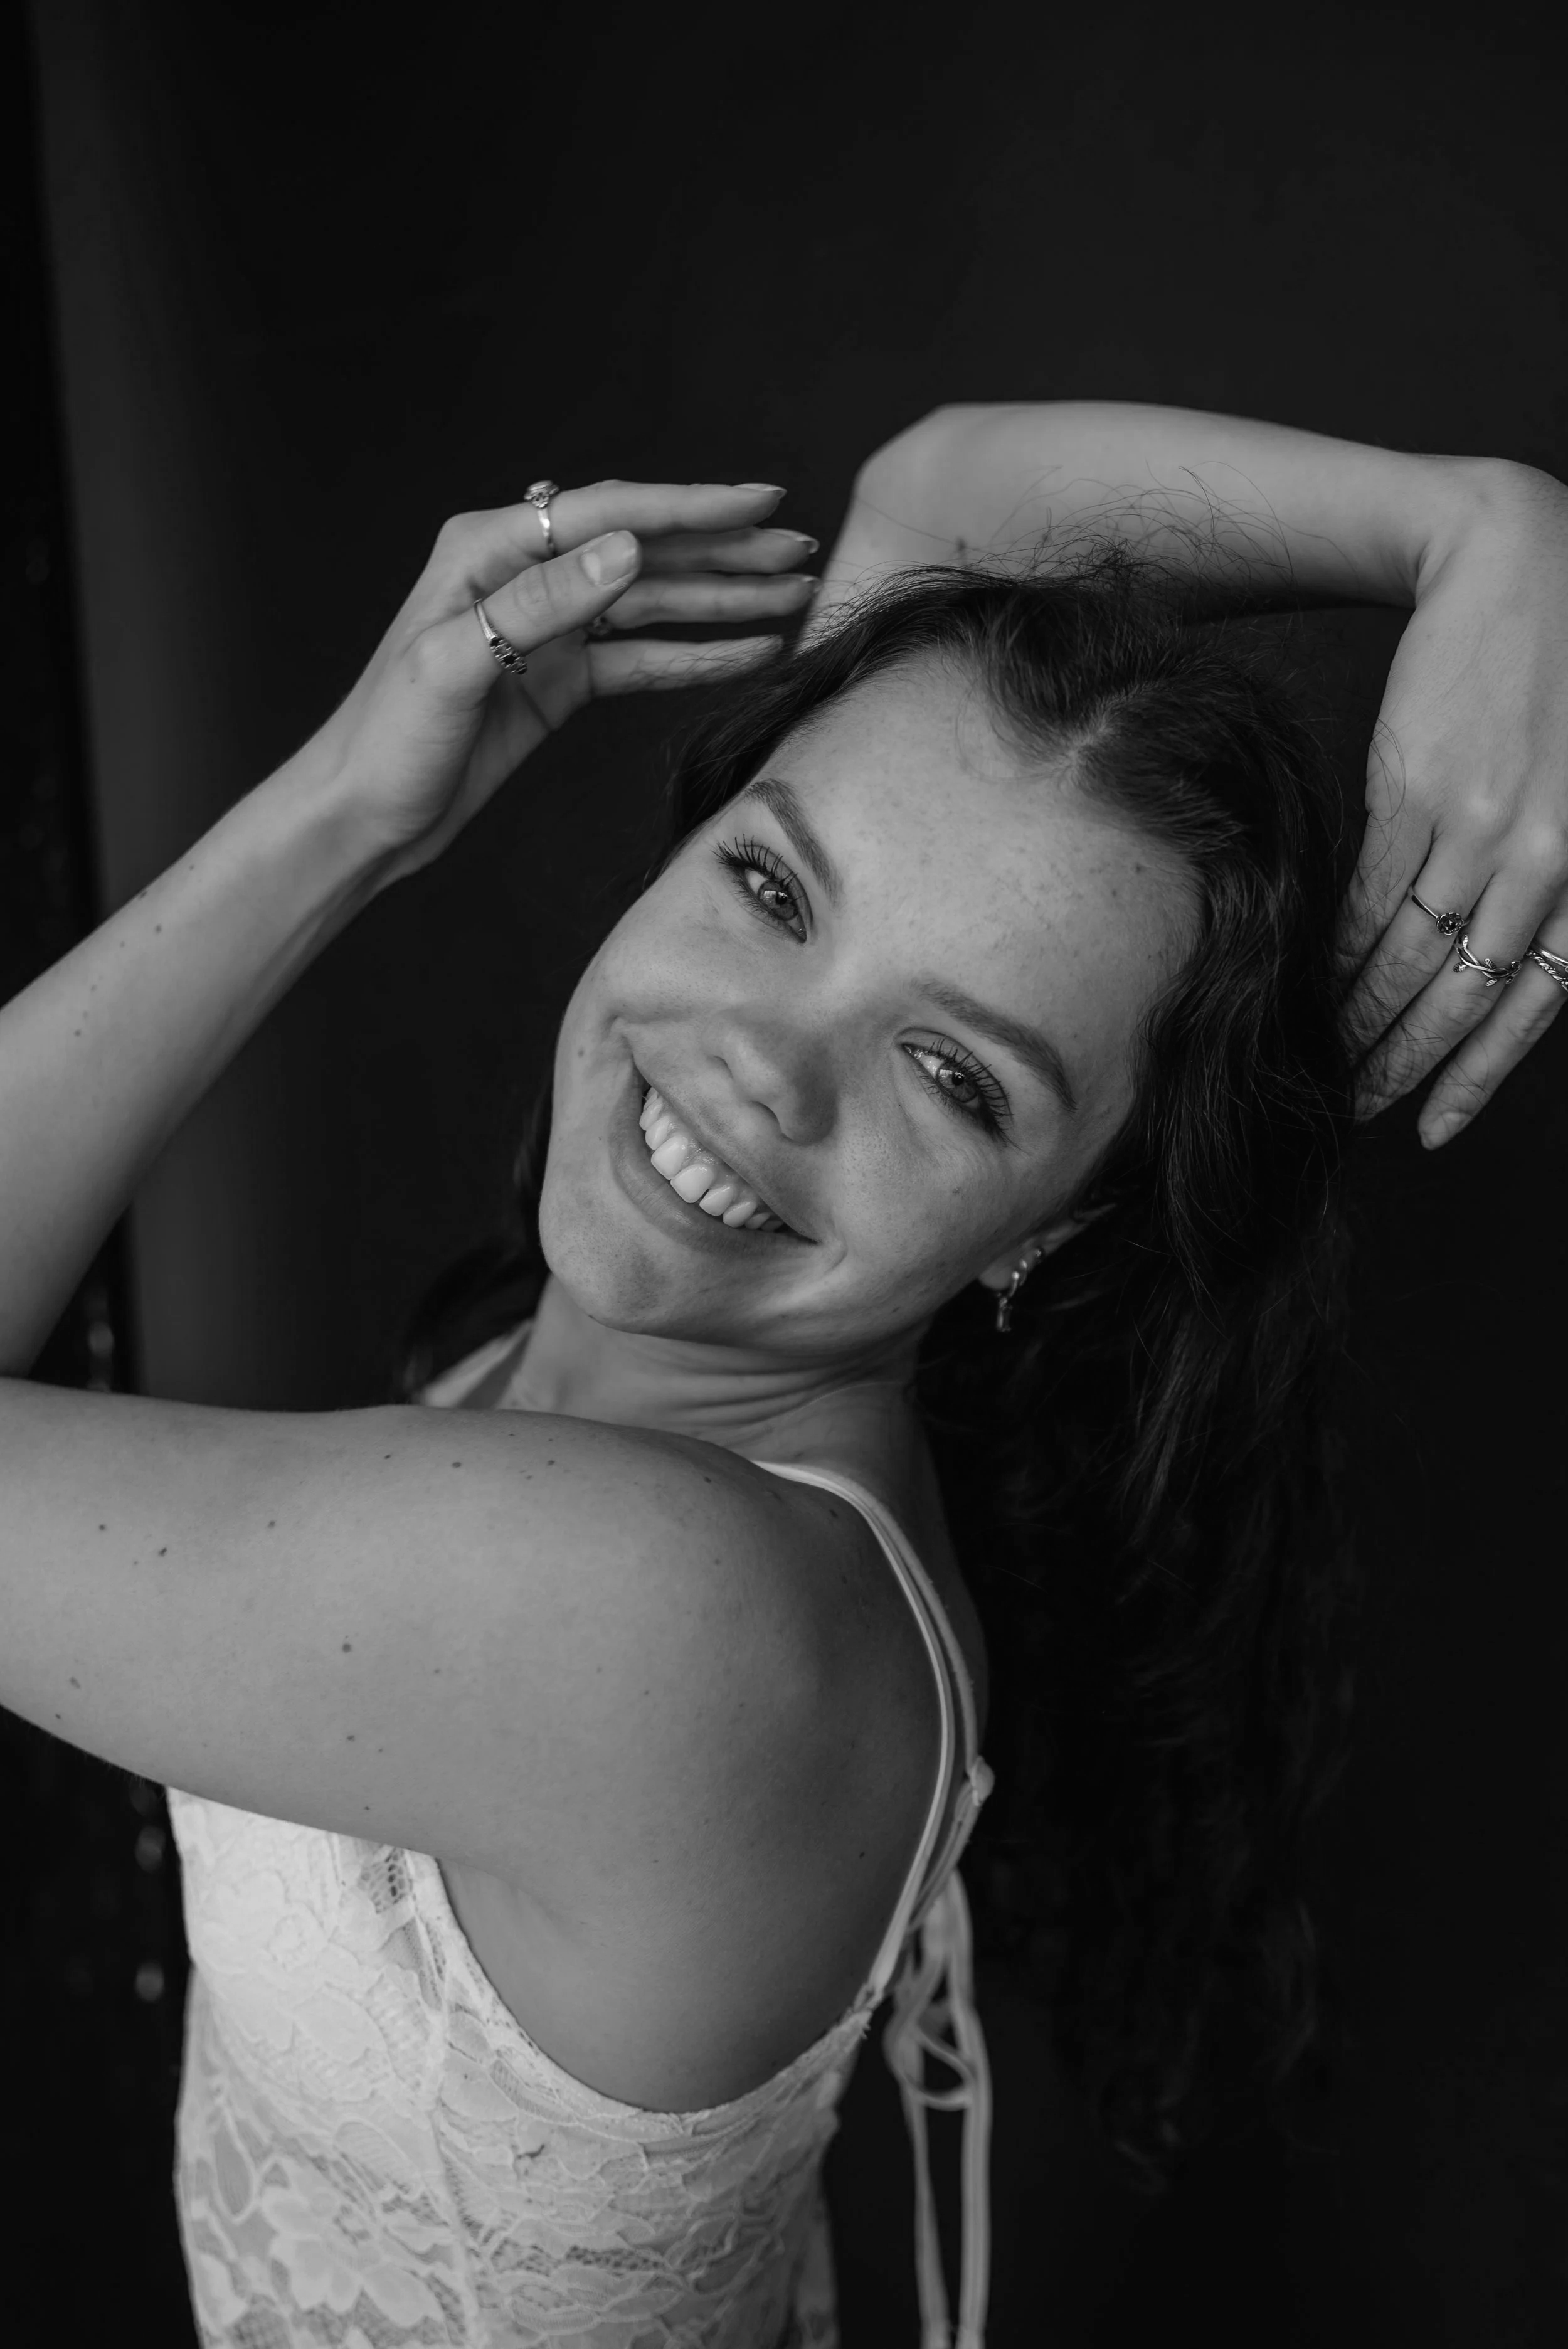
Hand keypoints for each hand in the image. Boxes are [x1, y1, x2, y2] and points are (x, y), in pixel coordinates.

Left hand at [307, 481, 817, 882]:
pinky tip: (749, 654)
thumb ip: (540, 605)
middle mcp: (524, 576)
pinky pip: (641, 659)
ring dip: (723, 602)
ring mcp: (548, 629)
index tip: (758, 501)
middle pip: (643, 551)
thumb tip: (626, 552)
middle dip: (724, 549)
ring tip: (794, 600)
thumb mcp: (453, 665)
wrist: (361, 815)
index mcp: (489, 550)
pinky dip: (695, 657)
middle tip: (799, 550)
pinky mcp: (560, 680)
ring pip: (653, 604)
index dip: (689, 507)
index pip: (607, 514)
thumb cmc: (386, 737)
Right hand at [1339, 462, 1567, 1145]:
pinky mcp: (1417, 793)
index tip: (1433, 1126)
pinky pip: (1371, 899)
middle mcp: (1547, 858)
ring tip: (1329, 1057)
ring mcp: (1480, 828)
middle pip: (1459, 993)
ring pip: (1407, 957)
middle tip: (1357, 1105)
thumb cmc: (1557, 677)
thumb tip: (1485, 966)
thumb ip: (1548, 876)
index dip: (1476, 1075)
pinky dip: (1337, 952)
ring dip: (1359, 1020)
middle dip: (1403, 1063)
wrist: (1518, 564)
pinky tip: (1316, 984)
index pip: (1533, 1003)